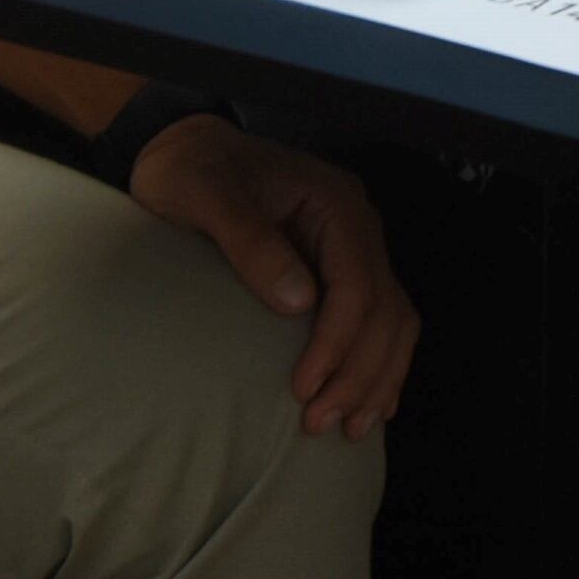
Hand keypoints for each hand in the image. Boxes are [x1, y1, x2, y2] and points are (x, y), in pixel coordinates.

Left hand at [128, 113, 417, 438]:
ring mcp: (353, 249)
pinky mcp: (338, 270)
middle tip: (318, 423)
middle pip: (385, 310)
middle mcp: (357, 227)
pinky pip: (380, 321)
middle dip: (358, 372)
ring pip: (394, 321)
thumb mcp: (204, 193)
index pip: (357, 284)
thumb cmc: (190, 170)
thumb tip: (298, 302)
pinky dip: (379, 364)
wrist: (184, 150)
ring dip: (376, 376)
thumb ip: (249, 239)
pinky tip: (368, 403)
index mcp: (336, 204)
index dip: (337, 342)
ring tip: (347, 428)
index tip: (302, 388)